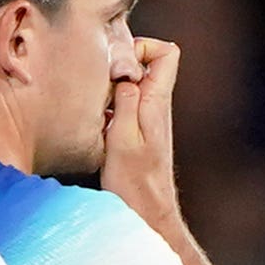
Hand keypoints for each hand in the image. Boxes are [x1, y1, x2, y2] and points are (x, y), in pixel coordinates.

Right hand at [101, 37, 185, 238]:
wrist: (146, 216)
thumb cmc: (134, 185)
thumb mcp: (123, 139)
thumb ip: (125, 100)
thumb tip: (125, 71)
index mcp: (156, 103)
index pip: (167, 53)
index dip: (143, 47)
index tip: (119, 65)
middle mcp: (156, 108)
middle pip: (146, 64)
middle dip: (120, 65)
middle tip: (101, 85)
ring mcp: (147, 120)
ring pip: (132, 85)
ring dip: (112, 88)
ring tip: (97, 105)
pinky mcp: (137, 133)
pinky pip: (124, 105)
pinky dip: (109, 106)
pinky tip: (97, 123)